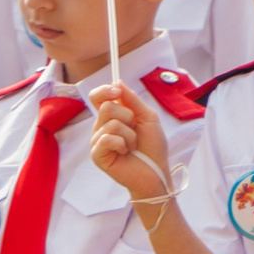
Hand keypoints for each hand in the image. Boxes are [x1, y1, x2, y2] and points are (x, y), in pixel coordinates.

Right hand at [88, 84, 173, 206]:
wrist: (156, 172)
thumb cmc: (153, 147)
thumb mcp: (147, 117)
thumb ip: (132, 100)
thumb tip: (117, 82)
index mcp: (112, 116)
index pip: (98, 97)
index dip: (105, 90)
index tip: (117, 92)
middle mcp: (101, 127)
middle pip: (106, 107)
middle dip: (128, 117)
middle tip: (135, 131)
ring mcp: (97, 141)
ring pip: (110, 123)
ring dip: (129, 135)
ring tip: (132, 146)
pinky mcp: (97, 154)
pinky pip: (106, 138)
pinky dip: (122, 144)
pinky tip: (125, 153)